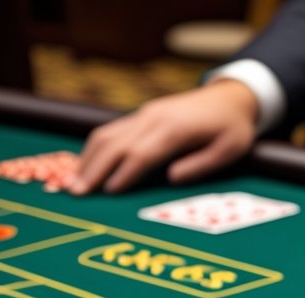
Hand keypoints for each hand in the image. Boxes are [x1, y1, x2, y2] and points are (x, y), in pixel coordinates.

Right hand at [70, 79, 259, 194]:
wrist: (231, 96)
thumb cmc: (233, 129)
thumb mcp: (230, 150)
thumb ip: (201, 165)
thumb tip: (170, 178)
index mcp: (176, 129)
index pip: (143, 153)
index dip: (123, 174)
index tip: (107, 193)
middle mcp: (154, 118)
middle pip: (116, 144)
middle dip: (94, 170)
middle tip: (75, 195)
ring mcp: (145, 114)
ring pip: (107, 134)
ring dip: (87, 160)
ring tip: (72, 185)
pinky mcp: (141, 116)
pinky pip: (111, 131)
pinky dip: (94, 150)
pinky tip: (85, 167)